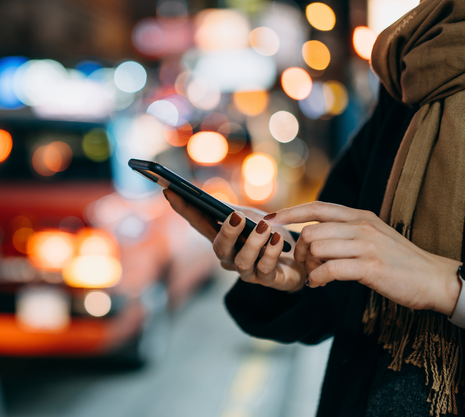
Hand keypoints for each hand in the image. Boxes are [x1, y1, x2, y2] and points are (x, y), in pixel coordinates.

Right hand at [163, 189, 305, 292]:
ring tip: (265, 228)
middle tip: (235, 216)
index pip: (198, 223)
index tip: (169, 191)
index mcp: (223, 238)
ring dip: (253, 243)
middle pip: (219, 248)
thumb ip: (234, 213)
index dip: (183, 209)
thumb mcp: (253, 218)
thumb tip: (215, 205)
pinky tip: (277, 240)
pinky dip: (271, 253)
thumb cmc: (272, 237)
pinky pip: (265, 269)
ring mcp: (248, 271)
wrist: (303, 259)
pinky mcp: (268, 280)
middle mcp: (230, 257)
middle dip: (226, 232)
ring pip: (242, 261)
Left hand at [272, 201, 462, 315]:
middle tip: (304, 265)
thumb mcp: (373, 237)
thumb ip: (346, 232)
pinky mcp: (370, 267)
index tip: (270, 219)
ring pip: (317, 248)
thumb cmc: (400, 262)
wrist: (434, 279)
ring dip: (307, 266)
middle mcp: (361, 226)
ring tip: (314, 276)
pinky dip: (317, 278)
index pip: (317, 207)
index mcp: (360, 216)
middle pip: (311, 232)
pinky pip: (329, 269)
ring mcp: (366, 246)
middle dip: (299, 251)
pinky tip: (319, 284)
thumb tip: (314, 234)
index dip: (290, 212)